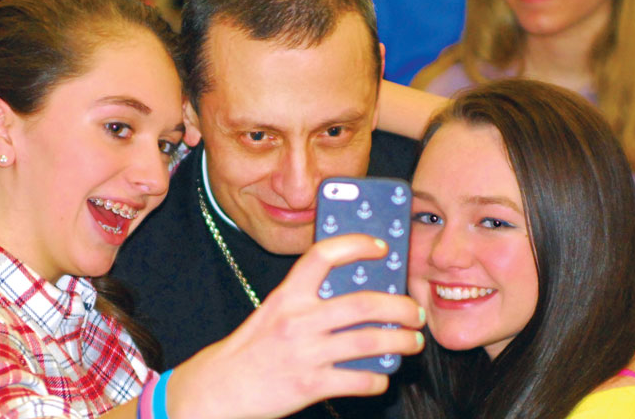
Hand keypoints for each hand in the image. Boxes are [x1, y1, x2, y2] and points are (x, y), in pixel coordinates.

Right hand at [167, 234, 425, 418]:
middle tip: (414, 311)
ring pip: (369, 342)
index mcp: (287, 295)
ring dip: (400, 341)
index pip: (323, 255)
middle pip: (362, 303)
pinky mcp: (310, 385)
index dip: (356, 245)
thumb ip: (307, 301)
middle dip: (399, 306)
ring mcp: (304, 353)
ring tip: (413, 341)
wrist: (219, 389)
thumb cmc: (251, 349)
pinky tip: (381, 376)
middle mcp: (297, 320)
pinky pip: (358, 380)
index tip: (382, 246)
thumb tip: (358, 293)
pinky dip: (378, 378)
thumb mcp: (274, 312)